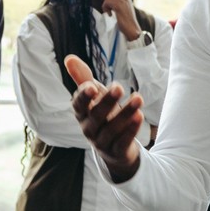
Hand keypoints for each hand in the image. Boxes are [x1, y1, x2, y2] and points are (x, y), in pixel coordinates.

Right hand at [65, 54, 144, 181]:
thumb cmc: (102, 115)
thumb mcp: (94, 97)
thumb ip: (83, 79)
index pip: (78, 105)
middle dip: (107, 101)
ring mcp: (101, 142)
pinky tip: (140, 115)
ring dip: (125, 113)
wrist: (114, 149)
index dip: (83, 97)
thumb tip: (69, 58)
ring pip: (112, 128)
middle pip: (96, 115)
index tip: (92, 86)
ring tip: (139, 98)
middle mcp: (88, 129)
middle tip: (119, 86)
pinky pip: (123, 141)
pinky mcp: (116, 152)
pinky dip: (131, 129)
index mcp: (82, 114)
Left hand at [100, 0, 141, 41]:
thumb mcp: (124, 9)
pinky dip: (106, 9)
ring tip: (110, 13)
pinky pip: (106, 2)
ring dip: (106, 5)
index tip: (110, 3)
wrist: (132, 29)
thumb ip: (119, 2)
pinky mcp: (118, 5)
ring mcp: (122, 0)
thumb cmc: (127, 21)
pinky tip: (110, 15)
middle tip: (110, 9)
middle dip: (107, 0)